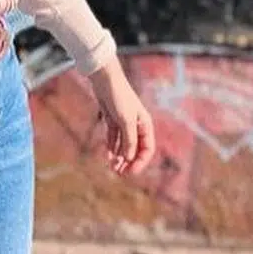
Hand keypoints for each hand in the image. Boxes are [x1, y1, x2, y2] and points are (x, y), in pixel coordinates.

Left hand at [89, 57, 155, 175]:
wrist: (104, 79)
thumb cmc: (119, 97)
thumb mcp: (125, 121)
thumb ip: (128, 140)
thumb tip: (129, 158)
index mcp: (145, 125)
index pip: (147, 149)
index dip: (140, 162)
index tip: (130, 172)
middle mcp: (136, 125)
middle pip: (135, 149)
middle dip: (129, 162)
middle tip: (119, 174)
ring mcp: (124, 123)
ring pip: (123, 145)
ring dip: (119, 158)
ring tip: (112, 169)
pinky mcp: (112, 120)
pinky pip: (113, 139)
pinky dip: (111, 148)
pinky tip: (108, 158)